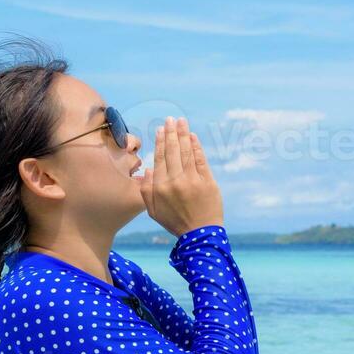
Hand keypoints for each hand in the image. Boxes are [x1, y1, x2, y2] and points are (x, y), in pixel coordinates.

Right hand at [138, 117, 224, 237]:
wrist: (200, 235)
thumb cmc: (175, 222)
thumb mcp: (153, 211)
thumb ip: (146, 190)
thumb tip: (147, 169)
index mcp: (160, 187)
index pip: (160, 158)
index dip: (161, 142)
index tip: (161, 130)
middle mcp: (175, 181)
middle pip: (173, 151)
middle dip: (171, 133)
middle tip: (171, 119)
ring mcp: (193, 180)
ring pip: (186, 152)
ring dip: (183, 135)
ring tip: (181, 122)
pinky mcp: (207, 182)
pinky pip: (201, 160)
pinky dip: (196, 147)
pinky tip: (193, 137)